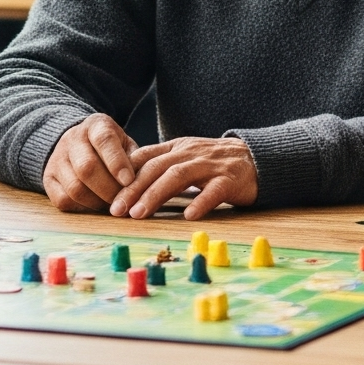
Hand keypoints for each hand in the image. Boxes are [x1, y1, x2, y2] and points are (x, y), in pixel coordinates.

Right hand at [42, 114, 140, 211]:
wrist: (78, 144)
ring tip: (113, 205)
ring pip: (75, 187)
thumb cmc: (111, 148)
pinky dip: (83, 208)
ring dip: (98, 202)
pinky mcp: (49, 179)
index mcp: (96, 125)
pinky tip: (96, 205)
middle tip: (124, 200)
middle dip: (109, 189)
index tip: (129, 181)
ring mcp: (57, 159)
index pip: (104, 140)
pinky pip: (64, 200)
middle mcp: (72, 139)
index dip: (117, 162)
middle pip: (87, 168)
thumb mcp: (125, 145)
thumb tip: (143, 184)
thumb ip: (135, 160)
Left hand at [110, 135, 257, 219]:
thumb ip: (161, 166)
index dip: (124, 175)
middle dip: (133, 189)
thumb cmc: (215, 164)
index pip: (145, 157)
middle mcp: (190, 153)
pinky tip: (188, 216)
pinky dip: (200, 202)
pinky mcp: (230, 179)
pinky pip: (214, 191)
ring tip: (138, 214)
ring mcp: (210, 165)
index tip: (107, 195)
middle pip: (156, 167)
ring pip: (178, 176)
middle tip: (116, 210)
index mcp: (177, 148)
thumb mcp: (185, 158)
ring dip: (155, 195)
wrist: (256, 158)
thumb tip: (128, 184)